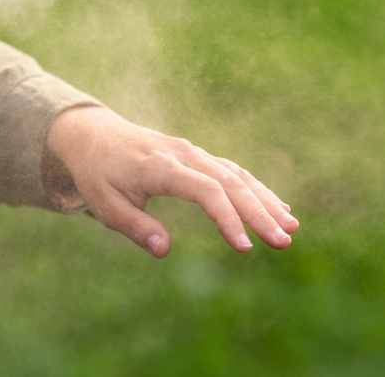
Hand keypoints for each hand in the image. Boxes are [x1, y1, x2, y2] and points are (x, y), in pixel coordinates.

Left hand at [43, 106, 298, 257]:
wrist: (93, 136)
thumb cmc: (97, 174)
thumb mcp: (103, 203)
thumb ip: (133, 226)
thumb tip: (164, 250)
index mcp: (159, 166)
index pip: (205, 190)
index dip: (227, 218)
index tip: (244, 248)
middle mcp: (181, 154)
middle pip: (229, 182)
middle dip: (258, 213)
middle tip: (284, 242)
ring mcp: (191, 152)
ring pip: (235, 174)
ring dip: (265, 200)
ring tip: (291, 228)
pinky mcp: (196, 156)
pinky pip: (231, 171)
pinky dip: (256, 189)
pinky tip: (277, 208)